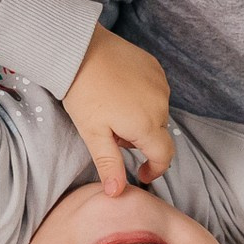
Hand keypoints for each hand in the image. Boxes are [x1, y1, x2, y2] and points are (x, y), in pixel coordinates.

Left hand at [62, 26, 175, 192]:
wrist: (79, 50)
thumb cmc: (82, 93)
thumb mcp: (93, 134)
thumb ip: (109, 164)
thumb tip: (117, 193)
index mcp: (146, 125)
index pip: (164, 156)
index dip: (154, 169)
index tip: (141, 173)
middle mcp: (160, 104)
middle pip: (157, 134)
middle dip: (138, 139)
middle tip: (110, 132)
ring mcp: (160, 83)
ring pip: (156, 111)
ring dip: (141, 117)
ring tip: (112, 109)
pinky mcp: (155, 67)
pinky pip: (155, 90)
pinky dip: (142, 97)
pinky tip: (120, 91)